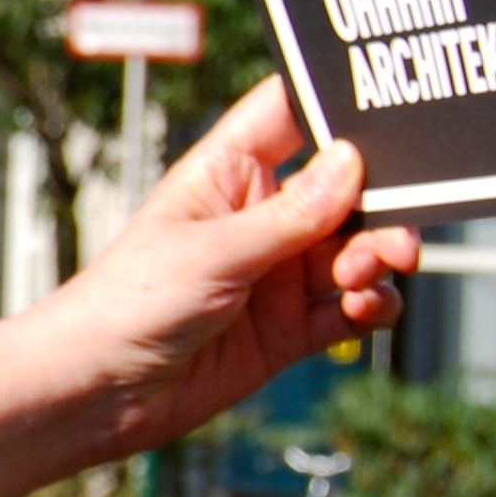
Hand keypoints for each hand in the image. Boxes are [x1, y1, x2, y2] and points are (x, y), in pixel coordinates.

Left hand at [53, 75, 421, 457]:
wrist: (96, 392)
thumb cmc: (125, 304)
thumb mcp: (213, 252)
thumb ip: (290, 216)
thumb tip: (352, 161)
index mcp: (228, 173)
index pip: (290, 115)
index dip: (337, 104)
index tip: (391, 106)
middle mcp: (259, 217)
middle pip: (345, 189)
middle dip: (381, 201)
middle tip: (399, 223)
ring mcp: (277, 272)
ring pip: (356, 248)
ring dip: (378, 255)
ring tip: (366, 272)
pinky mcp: (289, 328)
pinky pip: (351, 307)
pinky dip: (373, 304)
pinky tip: (366, 307)